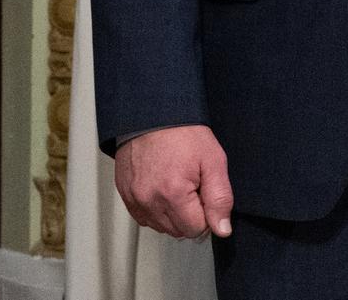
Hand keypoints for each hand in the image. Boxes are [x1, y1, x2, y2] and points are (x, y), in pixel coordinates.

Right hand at [114, 125, 232, 239]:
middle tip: (193, 185)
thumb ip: (220, 198)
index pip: (196, 229)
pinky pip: (145, 218)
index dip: (207, 213)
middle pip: (178, 231)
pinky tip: (164, 189)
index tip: (205, 193)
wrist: (153, 116)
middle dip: (191, 214)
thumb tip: (222, 229)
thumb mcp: (214, 160)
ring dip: (173, 214)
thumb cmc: (183, 134)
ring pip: (161, 227)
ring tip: (178, 185)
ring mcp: (135, 200)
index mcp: (173, 193)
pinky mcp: (126, 196)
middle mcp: (149, 201)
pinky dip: (157, 209)